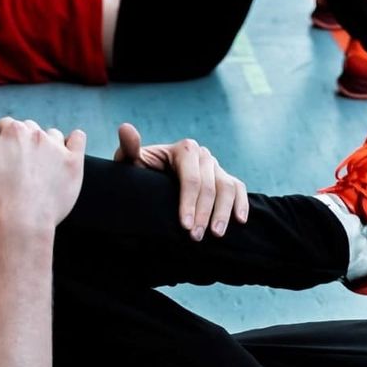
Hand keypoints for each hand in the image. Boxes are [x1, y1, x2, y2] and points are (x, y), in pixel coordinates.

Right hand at [0, 118, 86, 230]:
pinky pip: (78, 139)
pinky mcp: (74, 163)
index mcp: (14, 131)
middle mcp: (37, 133)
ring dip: (46, 143)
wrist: (23, 221)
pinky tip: (70, 147)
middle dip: (22, 142)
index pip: (5, 126)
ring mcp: (58, 148)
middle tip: (18, 164)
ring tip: (40, 164)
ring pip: (52, 135)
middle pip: (29, 129)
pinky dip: (74, 140)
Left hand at [114, 123, 247, 240]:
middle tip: (196, 237)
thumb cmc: (140, 172)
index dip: (189, 203)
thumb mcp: (131, 162)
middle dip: (204, 214)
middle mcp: (204, 155)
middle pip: (210, 187)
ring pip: (227, 189)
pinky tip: (240, 221)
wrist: (152, 177)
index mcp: (185, 149)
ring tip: (216, 235)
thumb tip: (125, 128)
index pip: (191, 179)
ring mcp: (216, 167)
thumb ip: (129, 148)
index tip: (185, 226)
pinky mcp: (225, 178)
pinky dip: (241, 204)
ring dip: (223, 213)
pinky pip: (238, 189)